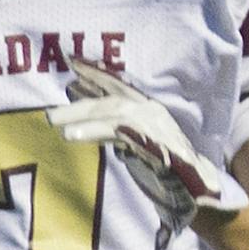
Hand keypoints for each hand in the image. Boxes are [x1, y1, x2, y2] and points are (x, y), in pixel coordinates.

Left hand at [48, 58, 247, 249]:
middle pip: (112, 99)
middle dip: (81, 102)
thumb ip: (117, 130)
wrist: (197, 187)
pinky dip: (94, 131)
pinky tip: (72, 136)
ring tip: (56, 123)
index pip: (119, 85)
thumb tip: (85, 122)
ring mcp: (154, 125)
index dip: (96, 73)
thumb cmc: (168, 168)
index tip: (72, 63)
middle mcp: (152, 111)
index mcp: (149, 109)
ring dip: (82, 117)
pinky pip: (119, 132)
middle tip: (51, 112)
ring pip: (114, 112)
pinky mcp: (153, 140)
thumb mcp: (138, 143)